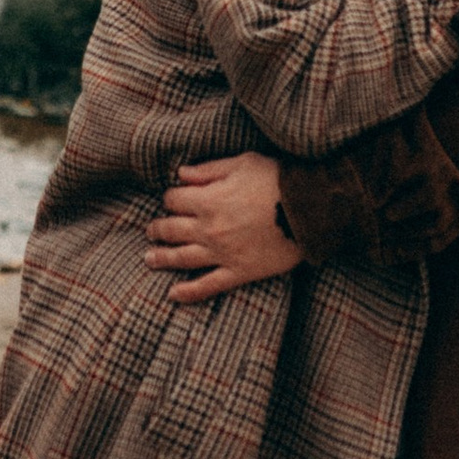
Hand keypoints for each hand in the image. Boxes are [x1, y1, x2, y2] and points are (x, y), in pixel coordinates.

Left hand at [143, 153, 302, 304]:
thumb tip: (181, 174)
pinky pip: (208, 285)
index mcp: (208, 199)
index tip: (173, 199)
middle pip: (172, 229)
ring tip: (149, 258)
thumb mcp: (242, 163)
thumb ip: (209, 170)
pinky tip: (173, 294)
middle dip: (158, 228)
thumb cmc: (278, 180)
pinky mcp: (239, 271)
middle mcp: (209, 228)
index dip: (170, 198)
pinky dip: (189, 292)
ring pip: (183, 258)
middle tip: (151, 231)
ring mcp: (222, 253)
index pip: (173, 200)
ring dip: (162, 258)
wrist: (309, 209)